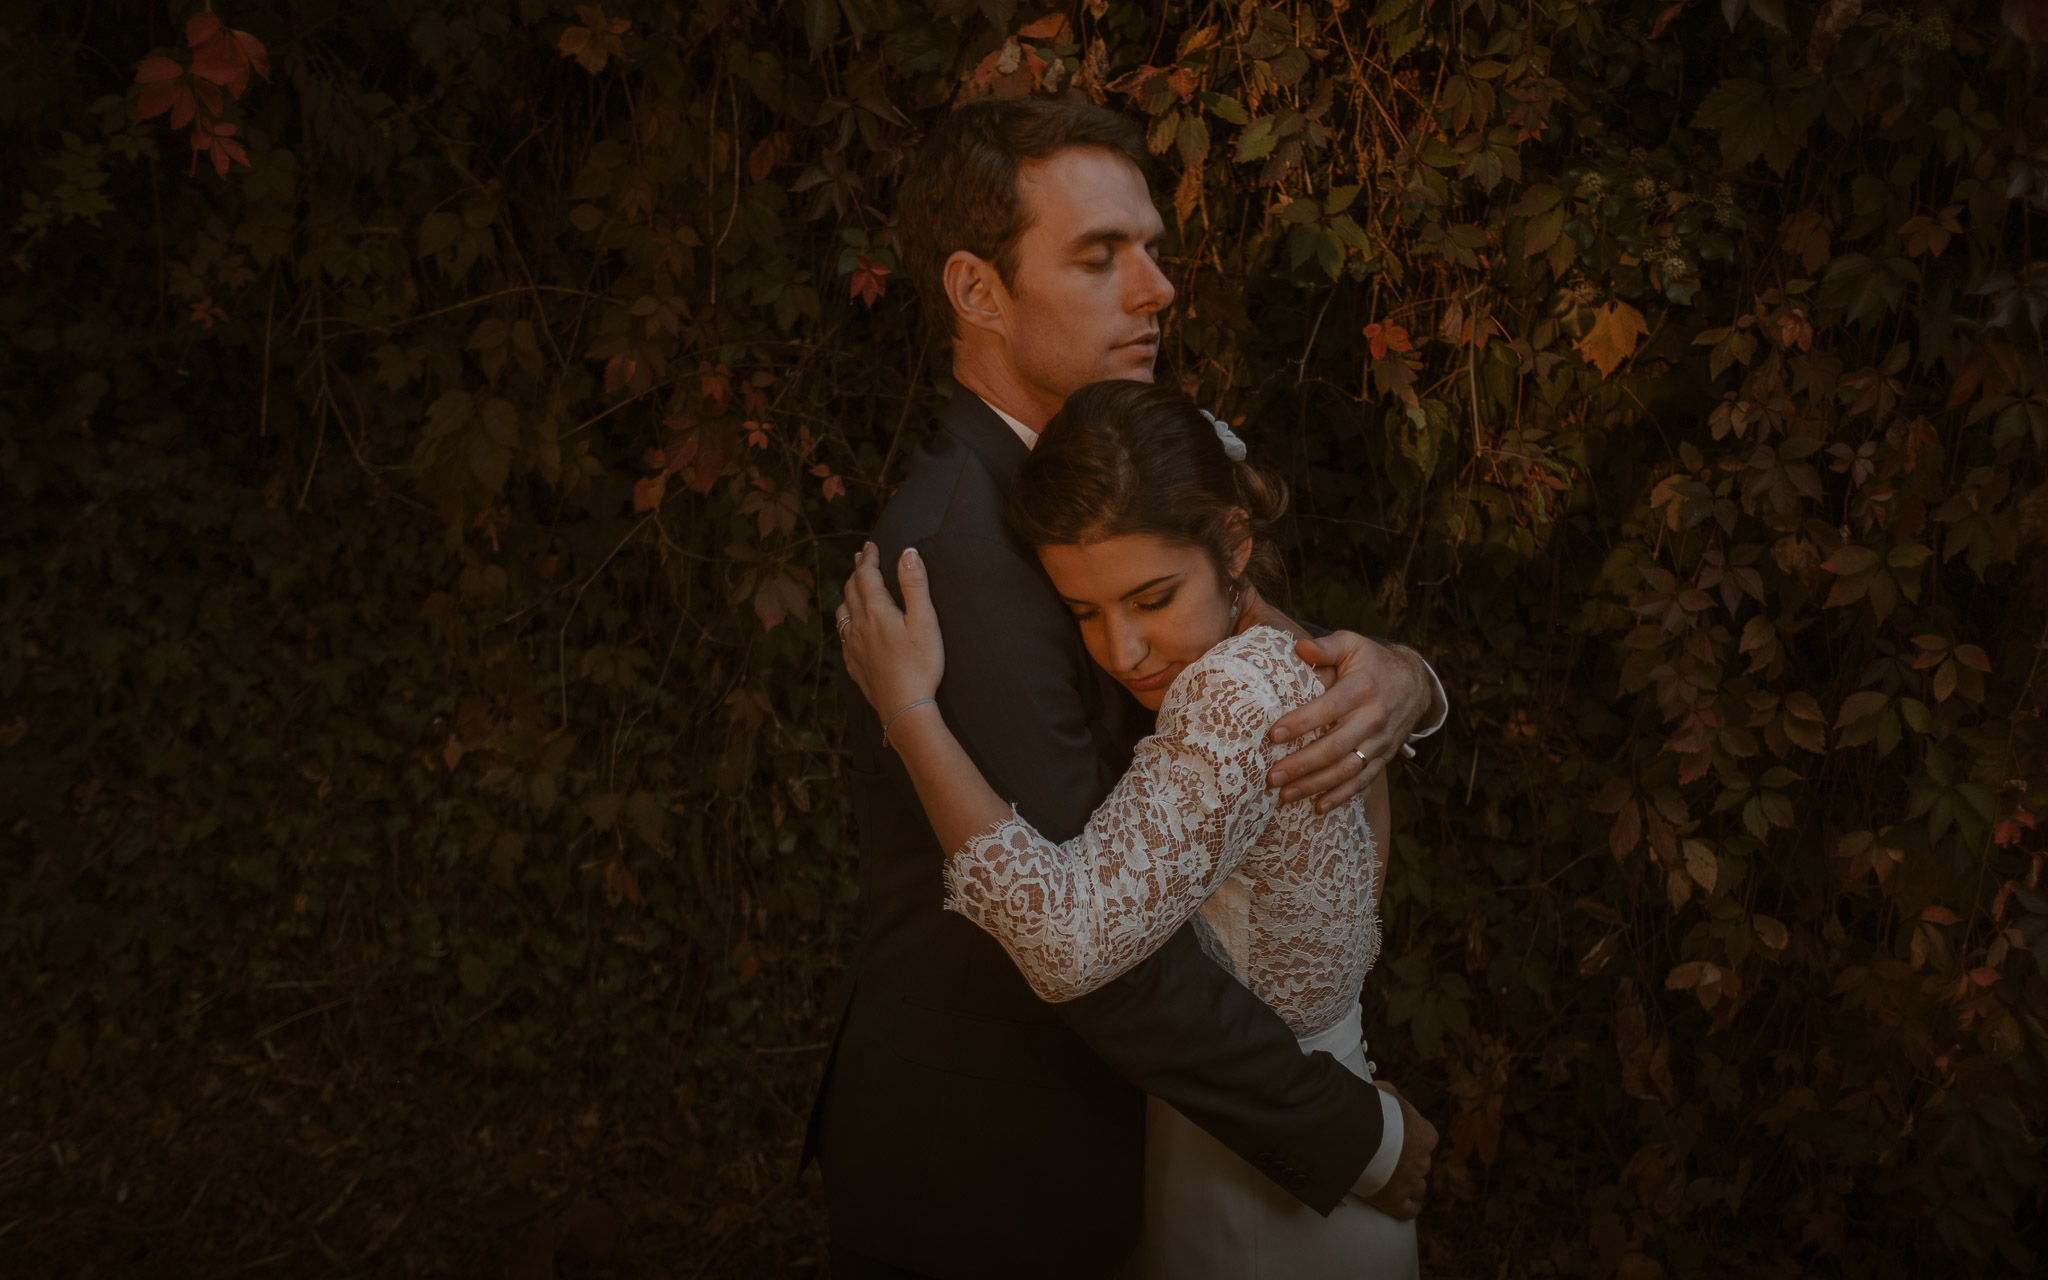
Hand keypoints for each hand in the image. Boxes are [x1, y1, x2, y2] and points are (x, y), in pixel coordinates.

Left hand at [837, 542, 943, 721]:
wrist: (904, 707)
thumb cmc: (920, 663)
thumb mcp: (924, 620)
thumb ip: (915, 584)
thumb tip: (908, 552)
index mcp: (876, 610)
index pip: (866, 574)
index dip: (868, 557)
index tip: (870, 545)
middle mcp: (858, 625)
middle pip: (851, 589)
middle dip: (857, 570)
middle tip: (861, 558)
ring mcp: (853, 646)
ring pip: (842, 611)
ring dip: (848, 594)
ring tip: (853, 587)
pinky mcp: (854, 665)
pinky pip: (843, 636)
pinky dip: (846, 621)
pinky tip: (851, 627)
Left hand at [1265, 632, 1436, 811]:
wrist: (1415, 682)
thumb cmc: (1373, 661)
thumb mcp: (1352, 644)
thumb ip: (1326, 647)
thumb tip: (1299, 647)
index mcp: (1363, 688)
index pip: (1329, 708)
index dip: (1301, 722)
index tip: (1273, 734)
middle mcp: (1374, 717)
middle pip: (1335, 746)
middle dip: (1302, 764)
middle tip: (1272, 777)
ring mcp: (1380, 741)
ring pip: (1347, 769)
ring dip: (1316, 785)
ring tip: (1286, 795)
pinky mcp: (1384, 757)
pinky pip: (1363, 780)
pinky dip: (1342, 796)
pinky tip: (1319, 806)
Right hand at [1363, 1080, 1436, 1220]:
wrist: (1355, 1135)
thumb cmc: (1369, 1110)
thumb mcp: (1383, 1092)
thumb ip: (1389, 1095)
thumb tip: (1382, 1091)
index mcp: (1425, 1134)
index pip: (1426, 1137)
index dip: (1412, 1138)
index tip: (1399, 1138)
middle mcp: (1422, 1160)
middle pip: (1420, 1163)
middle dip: (1408, 1161)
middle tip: (1388, 1158)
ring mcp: (1410, 1182)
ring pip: (1418, 1187)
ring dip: (1410, 1184)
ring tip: (1395, 1181)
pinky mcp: (1396, 1201)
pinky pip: (1410, 1209)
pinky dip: (1408, 1207)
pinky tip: (1404, 1205)